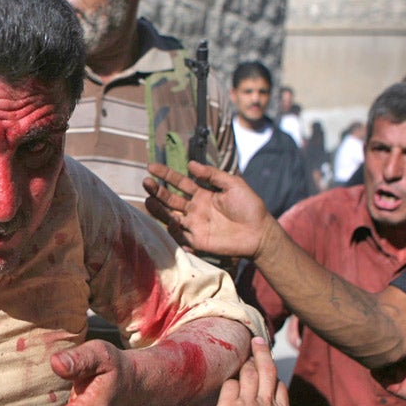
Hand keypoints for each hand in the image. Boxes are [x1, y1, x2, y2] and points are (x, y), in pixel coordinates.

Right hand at [143, 161, 271, 259]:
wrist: (260, 232)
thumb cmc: (250, 206)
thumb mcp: (233, 184)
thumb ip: (212, 174)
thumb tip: (190, 164)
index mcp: (203, 194)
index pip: (180, 183)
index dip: (166, 175)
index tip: (151, 167)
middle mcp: (195, 209)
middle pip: (170, 199)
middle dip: (157, 191)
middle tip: (145, 182)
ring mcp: (194, 225)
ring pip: (170, 216)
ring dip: (158, 209)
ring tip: (147, 200)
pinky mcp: (197, 240)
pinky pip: (180, 235)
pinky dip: (173, 230)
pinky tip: (170, 221)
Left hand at [212, 337, 315, 405]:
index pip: (280, 390)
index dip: (274, 382)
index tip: (270, 375)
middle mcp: (267, 405)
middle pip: (267, 371)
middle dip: (262, 354)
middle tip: (257, 341)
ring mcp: (248, 403)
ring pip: (247, 374)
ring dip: (244, 364)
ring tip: (240, 355)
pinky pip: (228, 386)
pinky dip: (227, 383)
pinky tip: (225, 382)